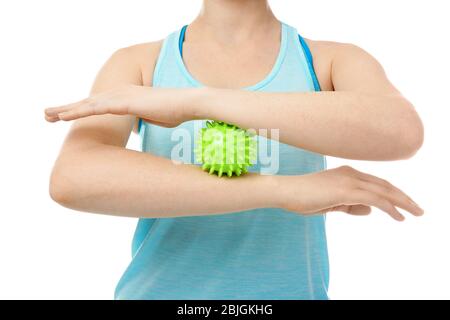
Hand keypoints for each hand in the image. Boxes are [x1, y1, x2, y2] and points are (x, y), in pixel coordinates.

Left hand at [44, 85, 196, 126]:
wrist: (187, 103)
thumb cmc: (174, 111)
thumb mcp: (153, 117)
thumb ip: (141, 119)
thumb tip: (137, 126)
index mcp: (125, 96)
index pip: (98, 104)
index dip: (81, 110)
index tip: (66, 116)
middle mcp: (119, 93)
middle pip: (88, 102)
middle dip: (67, 108)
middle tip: (47, 115)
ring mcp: (120, 96)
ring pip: (87, 104)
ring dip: (66, 110)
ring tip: (48, 116)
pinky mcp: (123, 102)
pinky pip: (95, 108)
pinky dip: (78, 112)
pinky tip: (64, 116)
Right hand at [276, 166, 423, 220]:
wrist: (285, 191)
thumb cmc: (302, 197)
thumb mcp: (330, 203)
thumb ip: (349, 205)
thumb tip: (369, 210)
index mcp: (346, 173)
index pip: (376, 183)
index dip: (392, 193)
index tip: (403, 203)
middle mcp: (351, 173)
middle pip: (384, 184)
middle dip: (403, 197)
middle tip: (418, 209)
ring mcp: (349, 180)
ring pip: (384, 190)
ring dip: (402, 202)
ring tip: (415, 212)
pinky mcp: (346, 190)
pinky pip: (375, 199)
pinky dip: (389, 207)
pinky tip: (398, 216)